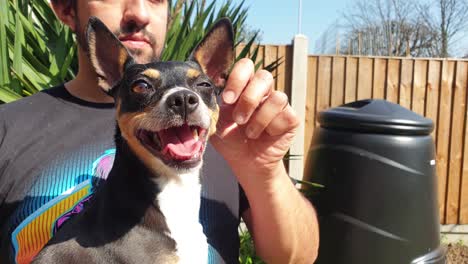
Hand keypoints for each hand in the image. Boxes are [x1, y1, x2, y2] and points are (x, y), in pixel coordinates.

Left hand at [210, 58, 298, 184]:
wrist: (246, 163)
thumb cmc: (231, 140)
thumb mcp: (216, 123)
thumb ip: (213, 106)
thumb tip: (205, 92)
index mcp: (244, 87)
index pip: (246, 66)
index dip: (238, 78)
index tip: (227, 99)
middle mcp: (263, 92)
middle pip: (264, 76)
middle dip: (249, 99)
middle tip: (238, 119)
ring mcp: (278, 105)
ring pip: (277, 97)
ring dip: (259, 119)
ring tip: (250, 133)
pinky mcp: (290, 119)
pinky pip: (286, 115)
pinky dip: (272, 128)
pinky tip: (265, 136)